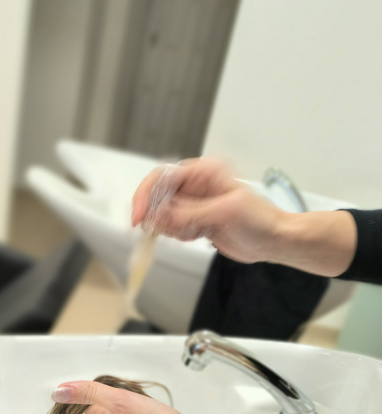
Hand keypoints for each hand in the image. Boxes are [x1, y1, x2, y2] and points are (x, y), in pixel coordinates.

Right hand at [131, 157, 283, 263]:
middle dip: (157, 215)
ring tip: (194, 232)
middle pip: (158, 196)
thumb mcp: (224, 212)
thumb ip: (190, 213)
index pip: (163, 177)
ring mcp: (194, 203)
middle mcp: (196, 184)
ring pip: (163, 214)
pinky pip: (173, 228)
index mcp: (204, 172)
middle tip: (161, 230)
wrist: (273, 241)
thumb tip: (160, 215)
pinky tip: (199, 236)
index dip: (146, 196)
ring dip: (170, 228)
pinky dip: (179, 235)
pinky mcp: (195, 220)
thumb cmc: (260, 220)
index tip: (140, 217)